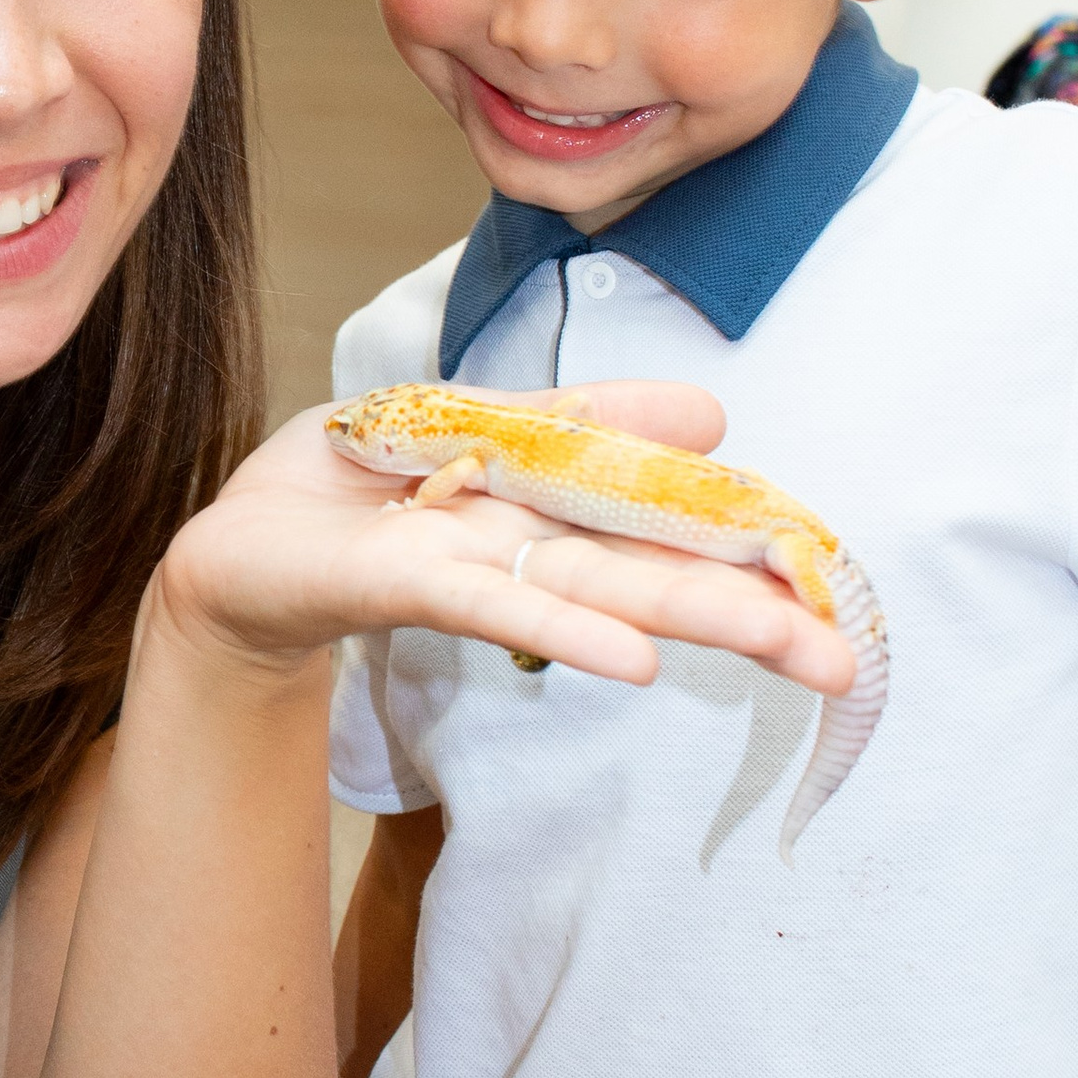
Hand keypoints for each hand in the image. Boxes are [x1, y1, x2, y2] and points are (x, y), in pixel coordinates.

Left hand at [153, 387, 860, 703]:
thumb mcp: (466, 422)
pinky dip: (564, 626)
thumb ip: (578, 420)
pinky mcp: (402, 581)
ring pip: (598, 589)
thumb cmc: (346, 494)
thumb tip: (710, 416)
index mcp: (550, 508)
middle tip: (849, 659)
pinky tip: (632, 661)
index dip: (749, 546)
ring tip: (791, 650)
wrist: (229, 547)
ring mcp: (470, 569)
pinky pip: (493, 601)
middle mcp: (527, 548)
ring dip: (695, 621)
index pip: (667, 526)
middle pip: (654, 573)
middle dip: (757, 612)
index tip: (835, 579)